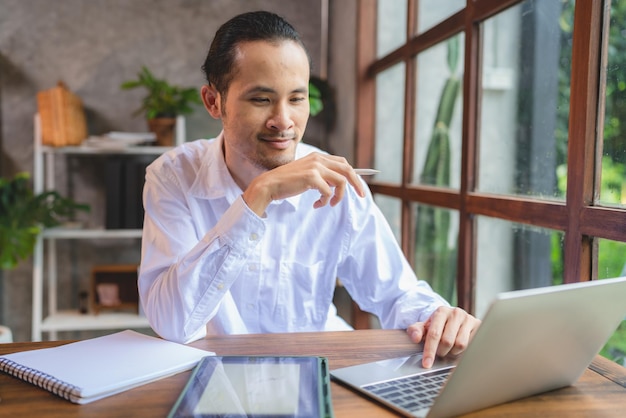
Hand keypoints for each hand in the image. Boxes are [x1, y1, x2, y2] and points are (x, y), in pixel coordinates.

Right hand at [242, 152, 366, 215]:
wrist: (269, 185)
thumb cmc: (287, 183)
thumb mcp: (306, 175)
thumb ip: (321, 175)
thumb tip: (338, 184)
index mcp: (317, 157)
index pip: (342, 162)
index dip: (354, 173)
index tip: (360, 186)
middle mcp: (318, 159)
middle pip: (347, 169)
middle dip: (357, 184)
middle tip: (362, 196)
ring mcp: (315, 167)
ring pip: (341, 182)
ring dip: (339, 196)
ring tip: (329, 204)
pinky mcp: (311, 177)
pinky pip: (328, 191)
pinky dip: (325, 201)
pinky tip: (317, 205)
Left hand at [406, 306, 480, 367]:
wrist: (454, 318)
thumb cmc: (437, 325)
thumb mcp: (424, 326)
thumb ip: (415, 331)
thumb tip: (415, 338)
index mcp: (441, 311)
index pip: (434, 334)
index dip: (429, 351)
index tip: (427, 364)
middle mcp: (456, 313)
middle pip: (447, 341)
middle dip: (441, 351)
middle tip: (440, 352)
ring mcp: (469, 319)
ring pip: (461, 345)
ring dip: (453, 352)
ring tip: (450, 348)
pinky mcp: (479, 326)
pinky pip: (472, 345)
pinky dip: (464, 351)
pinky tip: (459, 348)